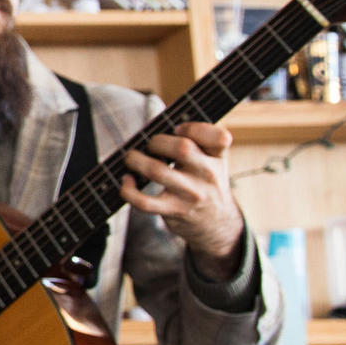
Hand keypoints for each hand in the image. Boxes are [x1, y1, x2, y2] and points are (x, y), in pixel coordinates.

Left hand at [120, 123, 244, 278]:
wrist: (217, 224)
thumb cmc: (206, 182)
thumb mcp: (213, 160)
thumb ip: (198, 140)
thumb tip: (160, 120)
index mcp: (218, 157)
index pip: (218, 137)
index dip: (194, 127)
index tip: (178, 129)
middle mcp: (208, 175)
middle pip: (182, 148)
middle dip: (157, 141)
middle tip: (150, 145)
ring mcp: (190, 195)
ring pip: (157, 171)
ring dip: (136, 160)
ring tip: (131, 158)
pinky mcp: (174, 211)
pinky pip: (144, 201)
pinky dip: (128, 190)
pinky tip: (126, 181)